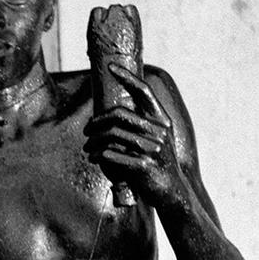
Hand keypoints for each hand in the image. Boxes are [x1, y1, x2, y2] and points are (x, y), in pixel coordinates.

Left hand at [84, 65, 185, 211]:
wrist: (171, 192)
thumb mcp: (155, 140)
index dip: (127, 77)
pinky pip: (112, 155)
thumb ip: (139, 125)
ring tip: (88, 148)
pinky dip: (99, 155)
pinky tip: (95, 158)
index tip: (111, 67)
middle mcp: (159, 131)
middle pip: (119, 114)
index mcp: (161, 120)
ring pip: (112, 135)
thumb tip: (111, 114)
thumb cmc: (156, 163)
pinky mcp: (144, 166)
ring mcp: (153, 148)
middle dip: (97, 121)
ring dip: (94, 141)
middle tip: (87, 130)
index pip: (144, 91)